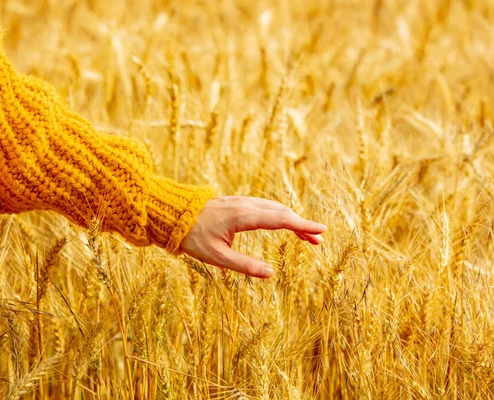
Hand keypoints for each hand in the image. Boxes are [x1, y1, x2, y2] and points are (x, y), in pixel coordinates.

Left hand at [179, 196, 326, 277]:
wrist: (172, 215)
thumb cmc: (192, 237)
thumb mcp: (217, 257)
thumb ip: (245, 265)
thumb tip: (271, 273)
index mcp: (243, 217)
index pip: (280, 219)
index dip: (303, 225)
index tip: (321, 230)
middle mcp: (245, 205)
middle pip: (281, 212)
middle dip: (301, 225)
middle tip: (318, 241)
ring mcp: (242, 202)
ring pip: (274, 208)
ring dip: (292, 220)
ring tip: (306, 236)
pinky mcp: (238, 203)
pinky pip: (265, 206)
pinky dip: (280, 215)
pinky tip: (284, 224)